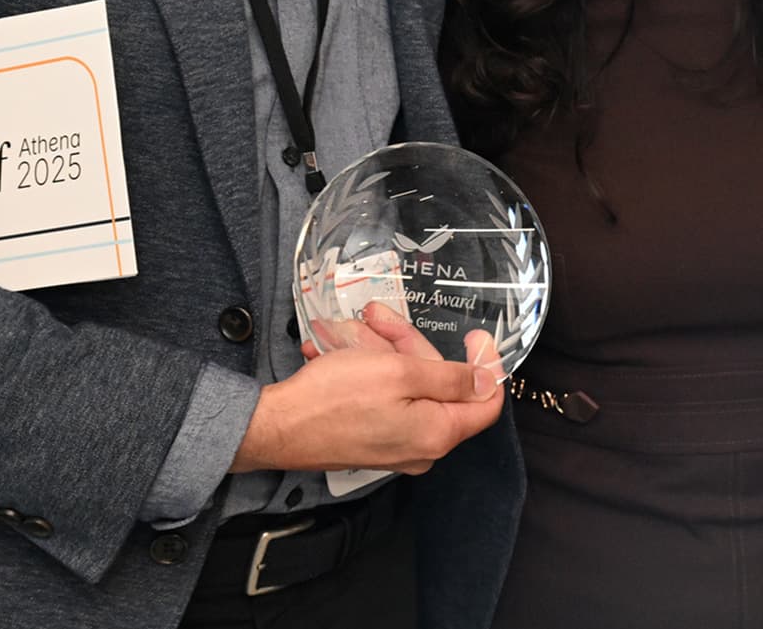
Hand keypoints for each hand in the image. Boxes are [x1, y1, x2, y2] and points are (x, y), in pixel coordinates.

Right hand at [234, 301, 503, 474]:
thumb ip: (451, 378)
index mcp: (438, 433)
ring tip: (349, 327)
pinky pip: (382, 398)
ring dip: (380, 351)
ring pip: (403, 385)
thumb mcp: (400, 373)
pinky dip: (365, 370)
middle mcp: (421, 446)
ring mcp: (394, 445)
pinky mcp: (370, 439)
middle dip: (409, 345)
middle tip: (378, 317)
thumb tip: (488, 383)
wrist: (274, 428)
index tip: (474, 334)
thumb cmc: (335, 398)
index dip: (485, 365)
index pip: (485, 403)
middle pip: (436, 384)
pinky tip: (335, 348)